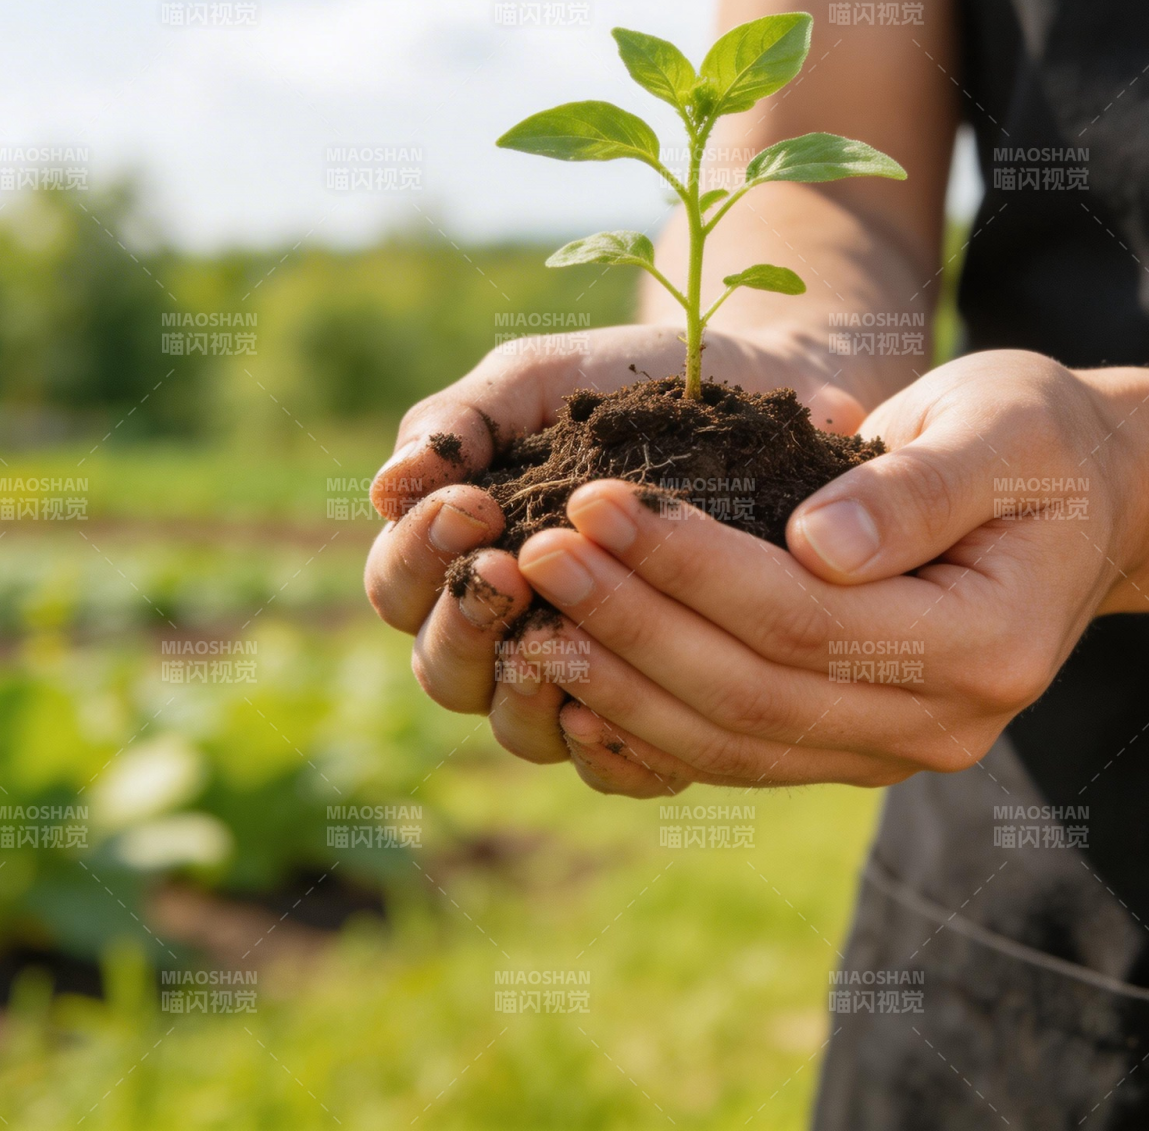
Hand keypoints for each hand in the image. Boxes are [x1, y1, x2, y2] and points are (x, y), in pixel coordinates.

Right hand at [362, 325, 864, 784]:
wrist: (764, 384)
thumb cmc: (637, 380)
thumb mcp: (543, 380)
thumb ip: (463, 422)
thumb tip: (384, 488)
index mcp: (467, 553)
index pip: (401, 587)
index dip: (419, 556)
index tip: (473, 504)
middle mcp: (513, 627)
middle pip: (442, 670)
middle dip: (463, 621)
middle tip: (508, 566)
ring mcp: (582, 676)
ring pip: (514, 728)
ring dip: (518, 686)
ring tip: (553, 633)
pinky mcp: (659, 711)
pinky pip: (612, 767)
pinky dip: (605, 749)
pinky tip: (615, 707)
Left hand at [499, 349, 1146, 791]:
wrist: (1083, 498)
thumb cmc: (1038, 440)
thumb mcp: (998, 429)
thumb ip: (916, 489)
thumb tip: (815, 546)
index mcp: (989, 644)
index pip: (807, 622)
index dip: (691, 568)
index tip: (596, 501)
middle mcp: (945, 723)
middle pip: (756, 694)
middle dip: (633, 624)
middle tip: (537, 554)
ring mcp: (897, 747)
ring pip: (735, 740)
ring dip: (621, 681)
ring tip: (527, 614)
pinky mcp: (855, 743)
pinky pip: (739, 751)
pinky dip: (649, 722)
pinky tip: (573, 678)